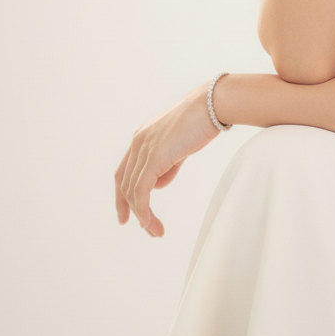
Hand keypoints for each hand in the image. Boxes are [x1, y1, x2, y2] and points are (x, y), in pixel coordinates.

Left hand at [114, 83, 217, 236]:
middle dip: (131, 209)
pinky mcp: (154, 157)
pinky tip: (150, 222)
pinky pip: (141, 191)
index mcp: (142, 137)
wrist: (212, 105)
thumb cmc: (202, 121)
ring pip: (132, 191)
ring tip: (154, 230)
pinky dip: (143, 210)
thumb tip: (158, 184)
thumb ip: (167, 165)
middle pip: (124, 183)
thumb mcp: (180, 147)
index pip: (124, 172)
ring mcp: (144, 149)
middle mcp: (137, 142)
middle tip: (145, 228)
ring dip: (142, 215)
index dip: (122, 195)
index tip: (126, 215)